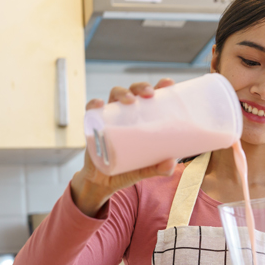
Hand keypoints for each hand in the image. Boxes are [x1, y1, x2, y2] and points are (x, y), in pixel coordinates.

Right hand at [71, 79, 177, 216]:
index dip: (159, 86)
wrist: (103, 182)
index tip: (168, 83)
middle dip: (141, 87)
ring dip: (122, 93)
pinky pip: (92, 111)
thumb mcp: (145, 170)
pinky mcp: (94, 127)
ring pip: (114, 96)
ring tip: (130, 101)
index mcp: (142, 119)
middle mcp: (126, 114)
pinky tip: (99, 104)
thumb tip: (172, 163)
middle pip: (133, 91)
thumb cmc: (128, 170)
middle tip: (149, 94)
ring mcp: (110, 118)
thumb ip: (158, 168)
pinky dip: (94, 105)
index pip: (151, 97)